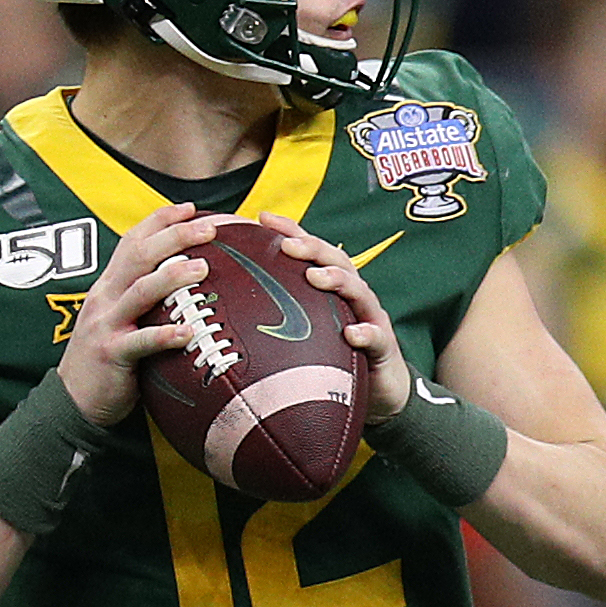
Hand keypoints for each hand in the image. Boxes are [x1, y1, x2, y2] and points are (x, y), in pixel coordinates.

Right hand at [56, 204, 217, 425]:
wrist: (73, 400)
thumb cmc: (108, 360)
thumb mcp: (121, 319)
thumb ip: (145, 300)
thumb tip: (189, 284)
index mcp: (109, 286)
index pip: (133, 241)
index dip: (160, 220)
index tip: (190, 208)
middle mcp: (105, 298)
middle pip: (139, 256)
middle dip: (174, 237)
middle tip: (209, 229)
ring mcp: (107, 325)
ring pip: (139, 292)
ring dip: (172, 277)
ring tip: (202, 269)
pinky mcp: (111, 353)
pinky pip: (140, 341)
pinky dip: (164, 335)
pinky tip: (188, 332)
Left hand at [258, 213, 409, 421]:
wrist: (378, 388)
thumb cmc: (332, 353)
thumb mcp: (302, 328)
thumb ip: (274, 311)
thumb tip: (223, 303)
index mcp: (329, 287)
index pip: (310, 251)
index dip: (290, 231)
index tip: (262, 218)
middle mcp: (350, 296)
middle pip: (336, 261)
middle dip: (313, 248)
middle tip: (288, 246)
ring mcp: (369, 318)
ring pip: (358, 291)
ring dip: (337, 280)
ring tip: (316, 277)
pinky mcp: (382, 346)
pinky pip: (376, 337)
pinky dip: (365, 333)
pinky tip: (351, 334)